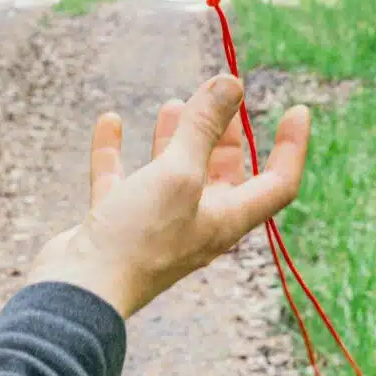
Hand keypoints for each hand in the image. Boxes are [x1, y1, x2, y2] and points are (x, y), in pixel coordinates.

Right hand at [27, 74, 310, 318]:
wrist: (78, 292)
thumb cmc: (138, 237)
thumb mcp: (179, 172)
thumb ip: (203, 126)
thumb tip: (231, 82)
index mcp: (226, 218)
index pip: (277, 182)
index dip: (291, 147)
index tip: (298, 110)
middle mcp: (196, 222)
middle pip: (223, 172)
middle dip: (225, 132)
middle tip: (220, 93)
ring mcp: (154, 223)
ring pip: (172, 173)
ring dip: (175, 138)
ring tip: (174, 103)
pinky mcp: (116, 222)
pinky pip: (121, 179)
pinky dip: (118, 150)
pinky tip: (112, 121)